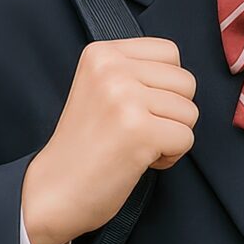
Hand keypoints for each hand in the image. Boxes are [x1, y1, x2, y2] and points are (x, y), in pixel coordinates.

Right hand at [22, 37, 197, 243]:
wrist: (53, 190)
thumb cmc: (82, 146)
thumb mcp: (99, 87)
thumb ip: (134, 71)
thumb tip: (181, 75)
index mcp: (101, 53)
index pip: (169, 52)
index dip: (163, 86)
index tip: (135, 108)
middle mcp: (112, 69)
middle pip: (186, 82)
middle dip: (171, 113)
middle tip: (135, 131)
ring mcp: (124, 99)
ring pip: (190, 111)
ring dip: (170, 136)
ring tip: (135, 145)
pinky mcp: (139, 131)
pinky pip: (186, 139)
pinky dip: (170, 157)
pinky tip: (138, 160)